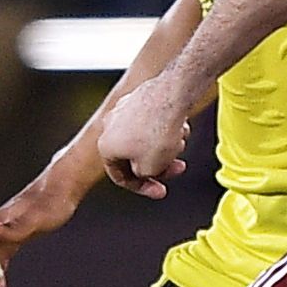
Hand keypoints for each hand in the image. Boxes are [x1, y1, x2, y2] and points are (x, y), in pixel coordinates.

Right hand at [97, 80, 191, 198]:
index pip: (120, 175)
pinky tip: (180, 128)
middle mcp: (110, 126)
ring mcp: (124, 109)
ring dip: (165, 146)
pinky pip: (153, 122)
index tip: (159, 189)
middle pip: (135, 156)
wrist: (171, 97)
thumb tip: (144, 169)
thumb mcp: (149, 169)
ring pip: (146, 139)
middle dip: (159, 164)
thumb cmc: (158, 131)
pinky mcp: (139, 98)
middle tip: (176, 168)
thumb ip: (143, 175)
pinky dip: (166, 129)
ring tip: (180, 142)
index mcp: (105, 146)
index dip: (142, 187)